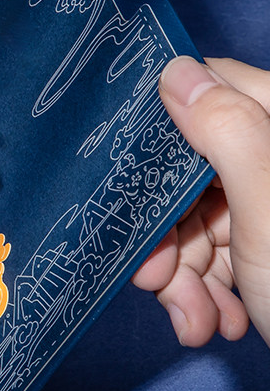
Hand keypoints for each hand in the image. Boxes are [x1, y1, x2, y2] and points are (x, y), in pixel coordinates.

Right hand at [133, 57, 269, 347]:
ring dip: (181, 274)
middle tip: (156, 280)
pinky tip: (213, 322)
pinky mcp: (265, 243)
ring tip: (196, 321)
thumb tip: (174, 68)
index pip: (207, 94)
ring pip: (193, 217)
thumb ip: (227, 133)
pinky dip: (202, 290)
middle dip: (167, 231)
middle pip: (188, 169)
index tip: (133, 187)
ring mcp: (268, 202)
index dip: (161, 137)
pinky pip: (213, 252)